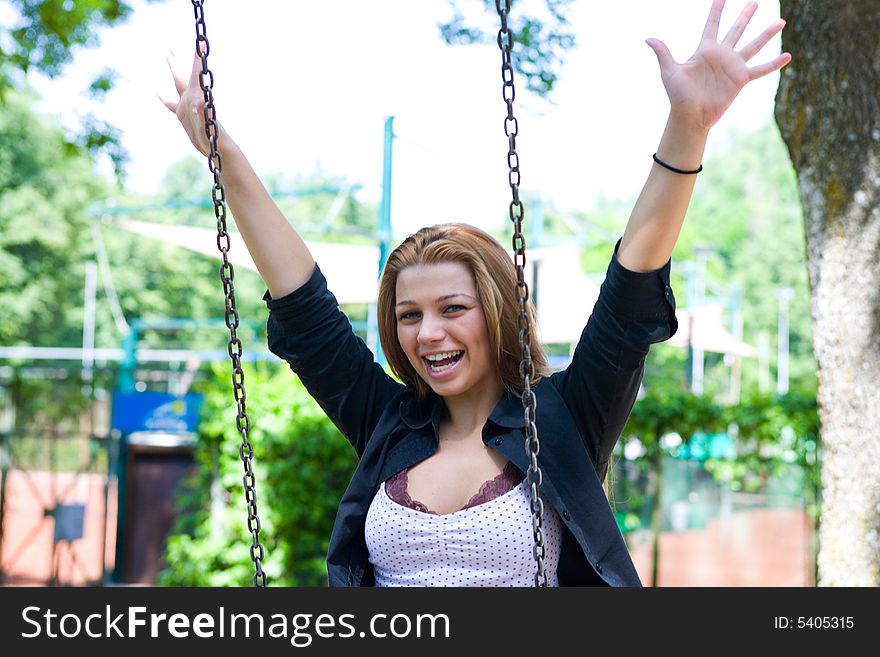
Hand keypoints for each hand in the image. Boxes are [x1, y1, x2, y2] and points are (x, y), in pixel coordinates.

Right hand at [160, 46, 214, 155]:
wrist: (213, 146)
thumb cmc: (211, 136)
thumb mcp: (206, 124)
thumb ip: (203, 113)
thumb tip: (201, 103)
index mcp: (195, 96)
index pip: (196, 72)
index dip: (198, 57)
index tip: (200, 43)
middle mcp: (190, 98)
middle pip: (179, 75)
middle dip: (173, 61)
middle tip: (168, 48)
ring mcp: (186, 106)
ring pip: (176, 83)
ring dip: (173, 69)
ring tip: (168, 57)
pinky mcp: (182, 116)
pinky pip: (170, 104)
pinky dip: (163, 99)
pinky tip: (157, 94)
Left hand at [646, 0, 791, 130]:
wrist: (690, 115)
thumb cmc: (678, 95)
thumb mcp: (670, 72)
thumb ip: (663, 54)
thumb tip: (648, 39)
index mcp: (704, 50)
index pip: (712, 25)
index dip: (716, 10)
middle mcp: (721, 55)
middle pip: (736, 30)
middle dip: (745, 16)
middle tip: (754, 2)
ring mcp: (733, 66)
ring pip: (753, 45)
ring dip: (766, 34)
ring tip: (781, 21)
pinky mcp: (741, 79)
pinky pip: (761, 69)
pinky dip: (774, 63)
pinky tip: (787, 55)